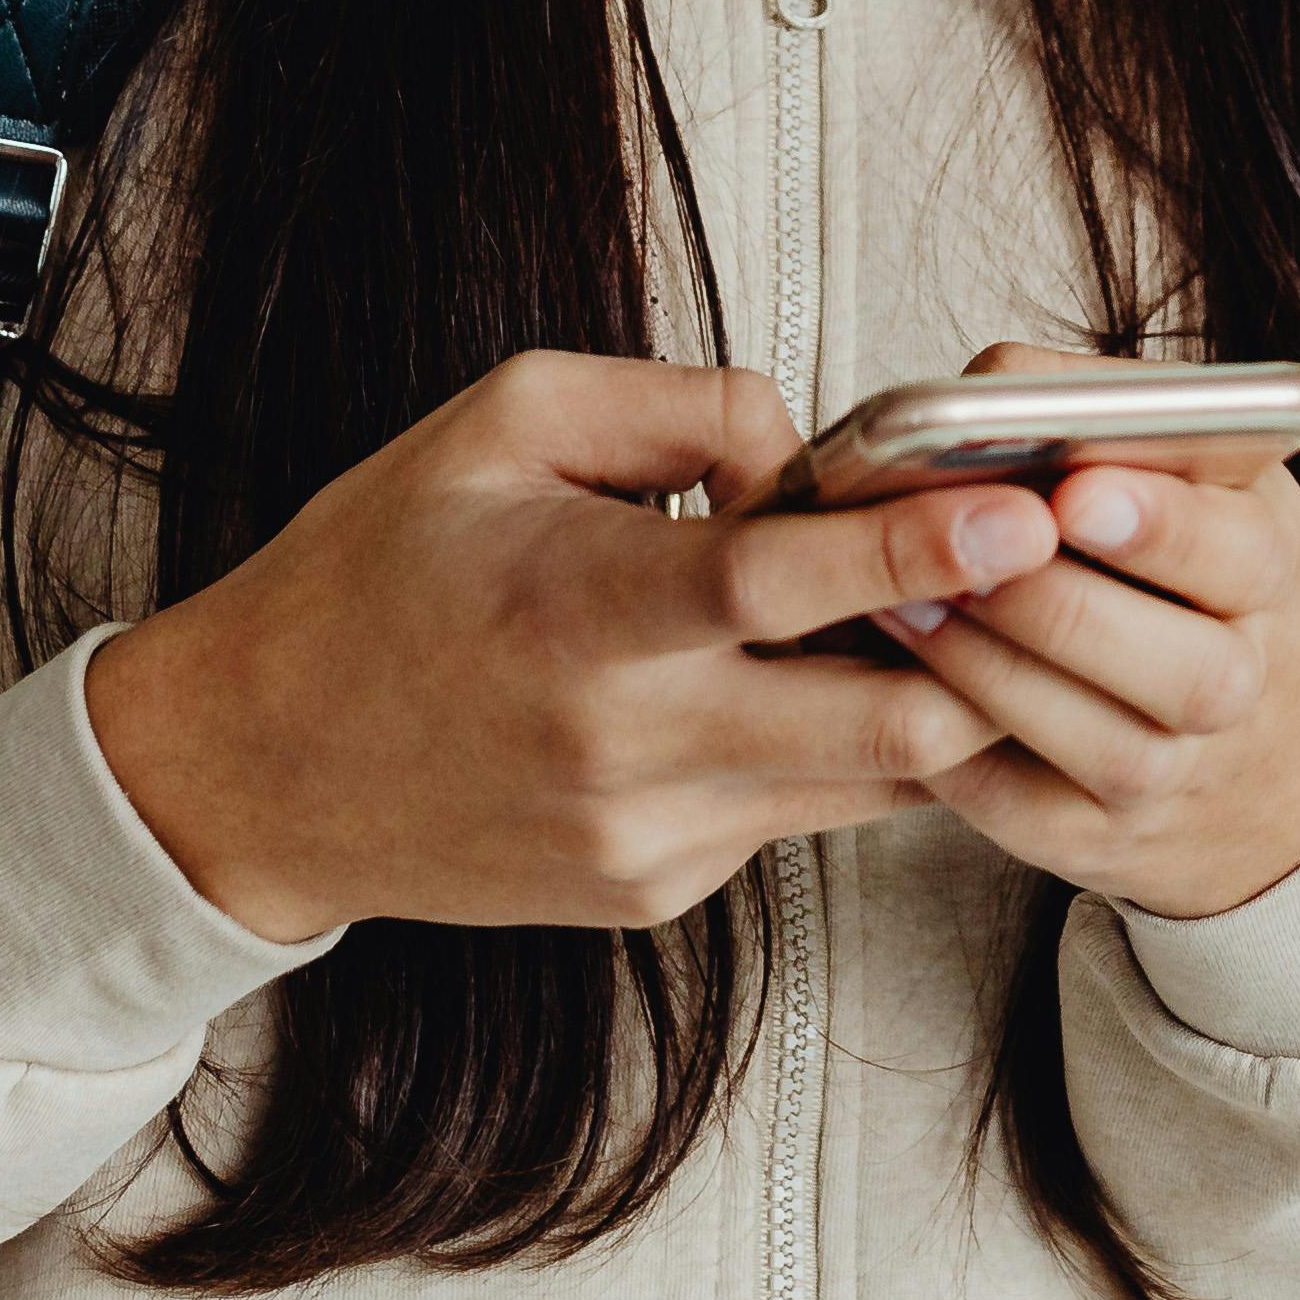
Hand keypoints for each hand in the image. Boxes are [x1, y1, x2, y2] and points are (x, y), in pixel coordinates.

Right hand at [82, 350, 1060, 943]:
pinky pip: (800, 812)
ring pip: (872, 781)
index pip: (777, 587)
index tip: (1022, 517)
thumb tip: (815, 452)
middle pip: (882, 721)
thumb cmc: (378, 570)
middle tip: (1040, 568)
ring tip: (939, 610)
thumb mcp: (506, 419)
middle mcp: (625, 744)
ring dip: (930, 698)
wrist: (259, 768)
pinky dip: (834, 746)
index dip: (914, 550)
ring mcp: (649, 838)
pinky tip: (795, 679)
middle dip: (989, 650)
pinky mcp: (657, 891)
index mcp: (579, 609)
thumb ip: (680, 408)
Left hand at [870, 341, 1299, 921]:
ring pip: (1071, 729)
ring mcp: (1168, 778)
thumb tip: (993, 383)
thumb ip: (1119, 421)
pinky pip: (1008, 799)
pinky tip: (900, 680)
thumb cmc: (1220, 589)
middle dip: (1040, 597)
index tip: (1073, 493)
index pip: (1229, 550)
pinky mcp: (1093, 841)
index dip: (1151, 525)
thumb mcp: (1215, 487)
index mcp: (1272, 571)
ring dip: (977, 663)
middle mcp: (1237, 684)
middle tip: (953, 547)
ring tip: (904, 599)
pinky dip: (946, 742)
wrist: (1281, 762)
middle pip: (1147, 652)